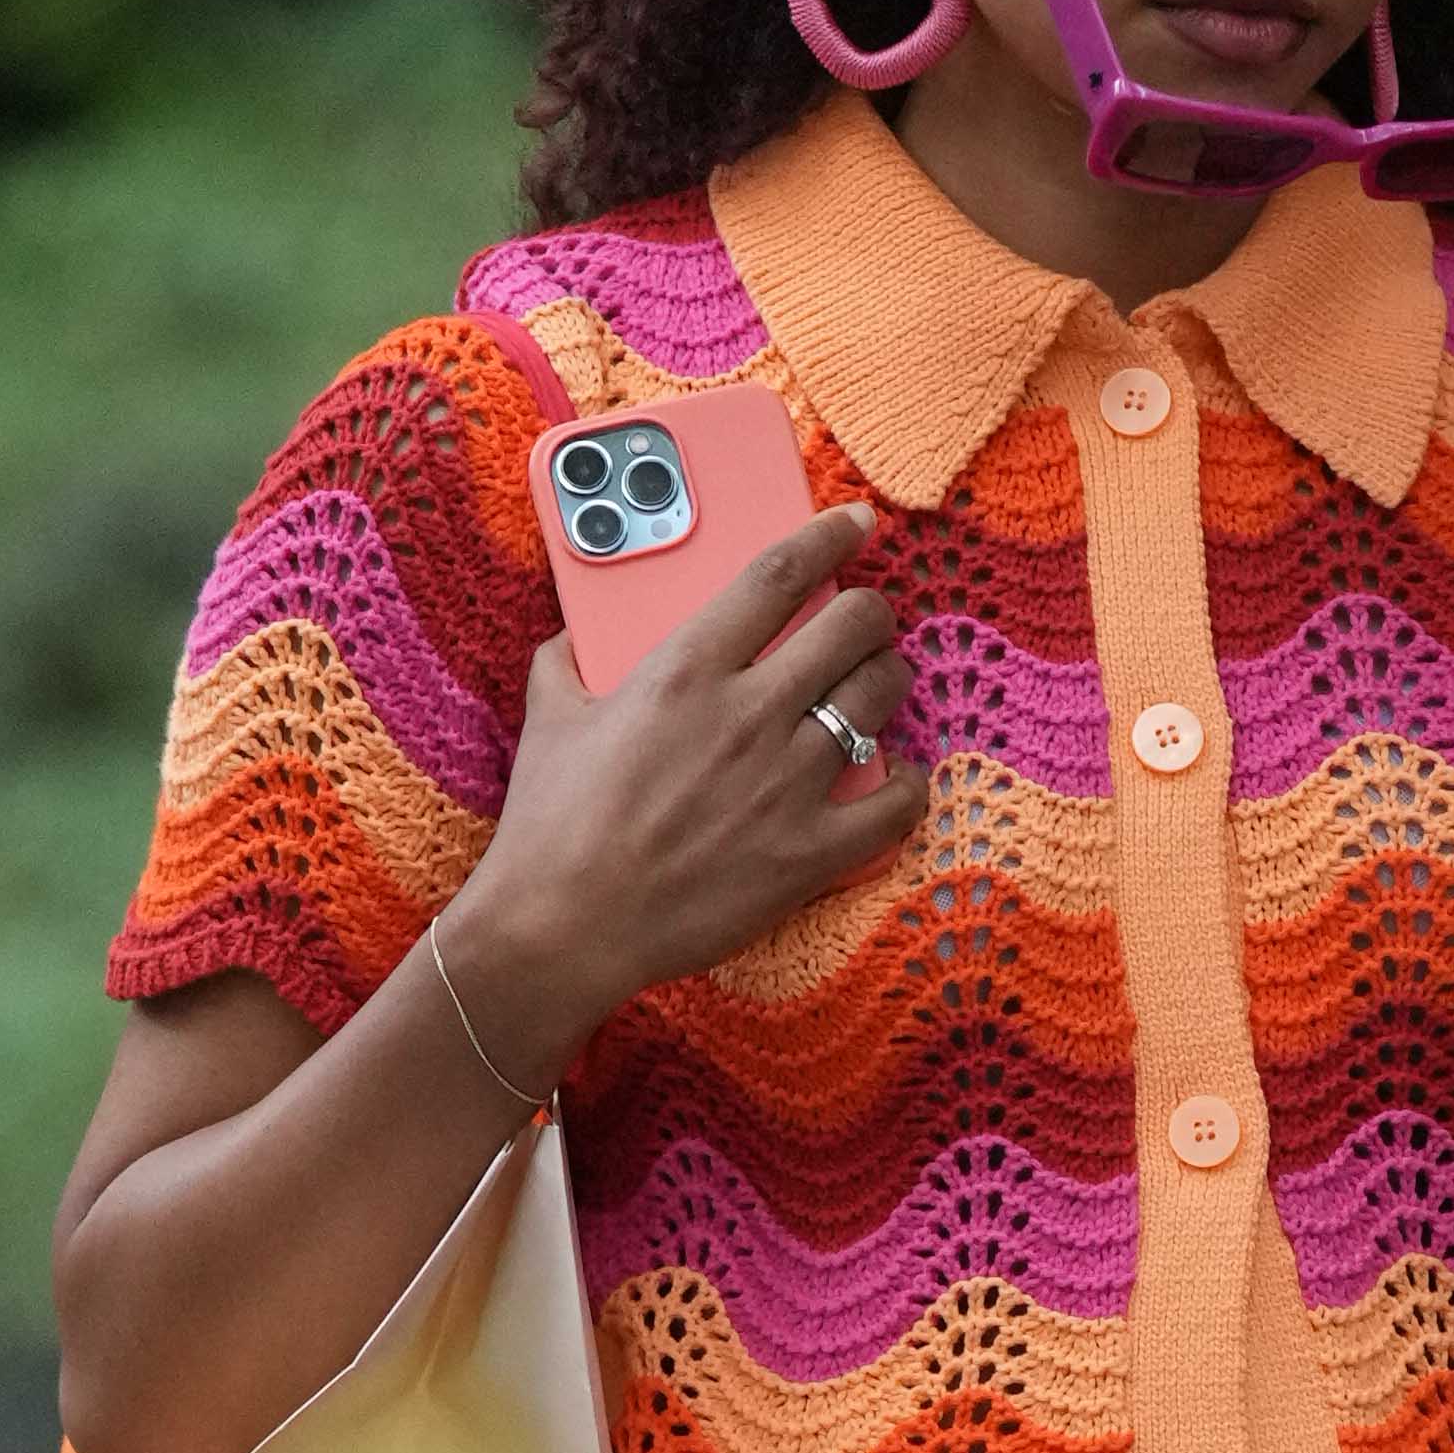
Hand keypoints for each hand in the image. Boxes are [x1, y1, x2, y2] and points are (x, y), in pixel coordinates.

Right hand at [448, 504, 928, 1082]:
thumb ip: (568, 659)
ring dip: (888, 680)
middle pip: (852, 625)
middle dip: (873, 610)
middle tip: (868, 618)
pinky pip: (893, 803)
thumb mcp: (548, 718)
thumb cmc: (550, 826)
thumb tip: (577, 634)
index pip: (779, 574)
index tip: (858, 523)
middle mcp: (747, 713)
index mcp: (685, 668)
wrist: (560, 928)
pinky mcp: (808, 853)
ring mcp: (786, 783)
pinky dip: (904, 783)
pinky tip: (894, 777)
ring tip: (878, 684)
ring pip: (879, 698)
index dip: (830, 536)